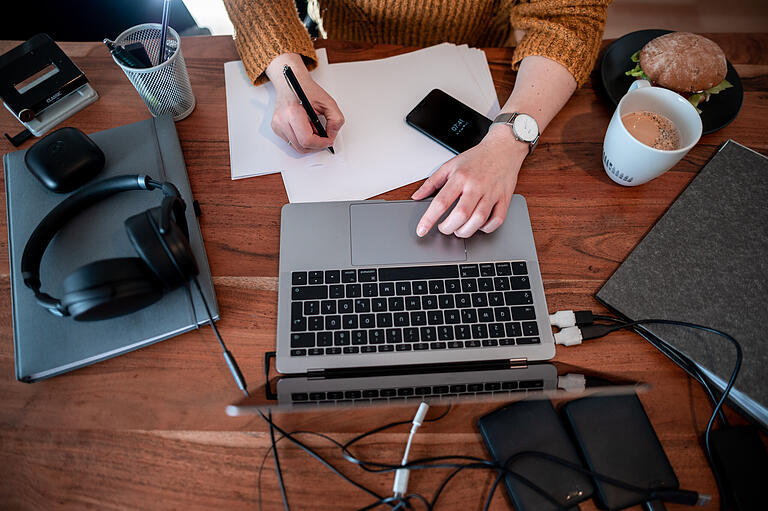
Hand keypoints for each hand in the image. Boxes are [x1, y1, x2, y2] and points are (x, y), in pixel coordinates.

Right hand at [265, 53, 343, 152]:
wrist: (291, 81)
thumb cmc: (306, 89)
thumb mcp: (328, 101)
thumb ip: (335, 120)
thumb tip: (332, 135)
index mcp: (292, 112)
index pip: (306, 140)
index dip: (321, 143)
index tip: (328, 140)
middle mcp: (282, 120)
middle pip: (302, 146)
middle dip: (316, 144)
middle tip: (323, 136)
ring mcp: (277, 125)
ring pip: (297, 147)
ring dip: (309, 143)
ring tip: (314, 129)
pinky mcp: (276, 128)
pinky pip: (292, 142)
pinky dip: (302, 140)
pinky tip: (306, 128)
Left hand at [412, 126, 527, 237]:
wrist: (503, 148)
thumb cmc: (476, 158)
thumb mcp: (449, 165)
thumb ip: (431, 182)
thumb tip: (416, 197)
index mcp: (460, 177)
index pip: (441, 202)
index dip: (429, 219)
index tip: (421, 230)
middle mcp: (476, 185)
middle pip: (461, 214)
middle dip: (448, 228)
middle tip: (444, 228)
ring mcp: (492, 193)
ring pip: (479, 220)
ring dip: (465, 231)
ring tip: (459, 229)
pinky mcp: (504, 198)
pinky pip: (497, 220)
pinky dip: (486, 228)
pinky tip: (478, 225)